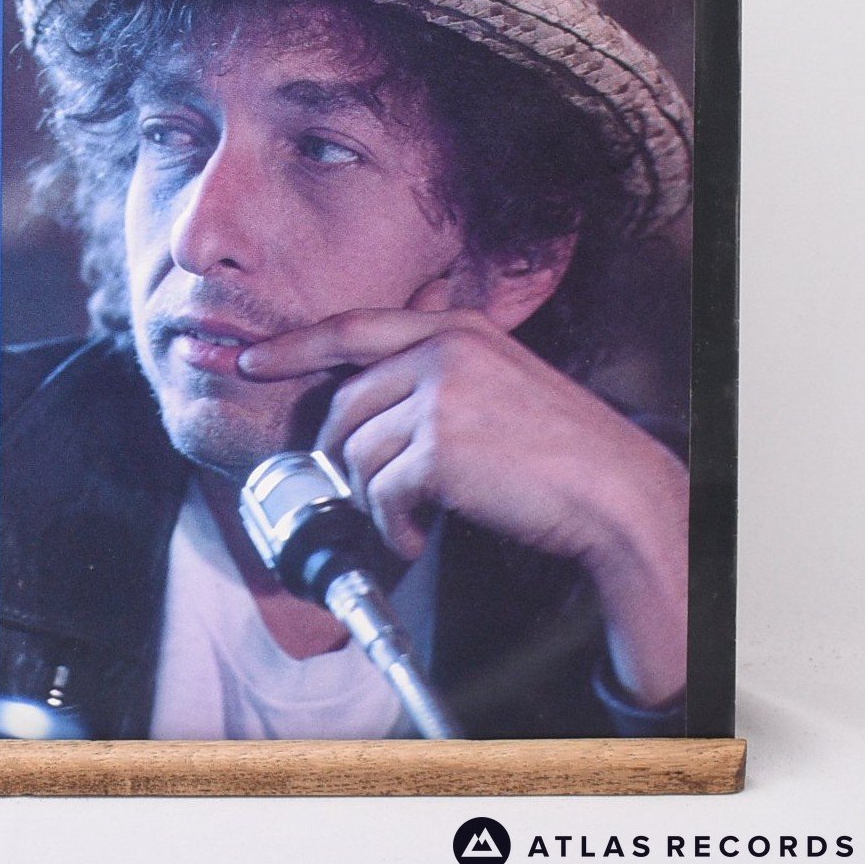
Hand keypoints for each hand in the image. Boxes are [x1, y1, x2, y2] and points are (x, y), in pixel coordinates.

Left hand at [239, 293, 688, 705]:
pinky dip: (393, 526)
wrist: (613, 490)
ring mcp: (440, 396)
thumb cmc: (559, 446)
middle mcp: (443, 351)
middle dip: (340, 455)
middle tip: (365, 491)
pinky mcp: (439, 448)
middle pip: (344, 402)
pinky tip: (419, 536)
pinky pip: (380, 491)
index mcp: (455, 329)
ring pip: (356, 451)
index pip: (352, 327)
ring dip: (372, 498)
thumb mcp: (500, 378)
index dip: (293, 346)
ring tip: (406, 520)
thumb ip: (440, 369)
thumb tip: (371, 391)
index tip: (251, 360)